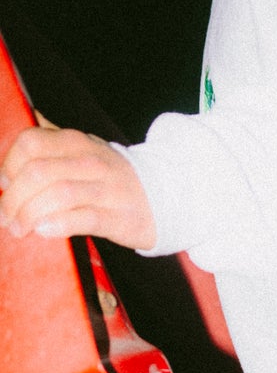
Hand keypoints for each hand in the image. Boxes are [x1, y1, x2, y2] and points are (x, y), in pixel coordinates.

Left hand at [0, 120, 155, 248]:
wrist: (164, 197)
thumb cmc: (113, 179)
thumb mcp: (84, 152)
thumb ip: (52, 146)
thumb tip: (15, 148)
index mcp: (76, 142)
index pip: (31, 143)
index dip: (9, 165)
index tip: (4, 185)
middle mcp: (89, 161)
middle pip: (38, 172)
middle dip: (13, 197)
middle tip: (6, 217)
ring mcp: (106, 189)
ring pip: (57, 194)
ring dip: (29, 214)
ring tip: (19, 229)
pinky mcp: (118, 217)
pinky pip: (81, 218)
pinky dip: (57, 224)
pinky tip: (43, 231)